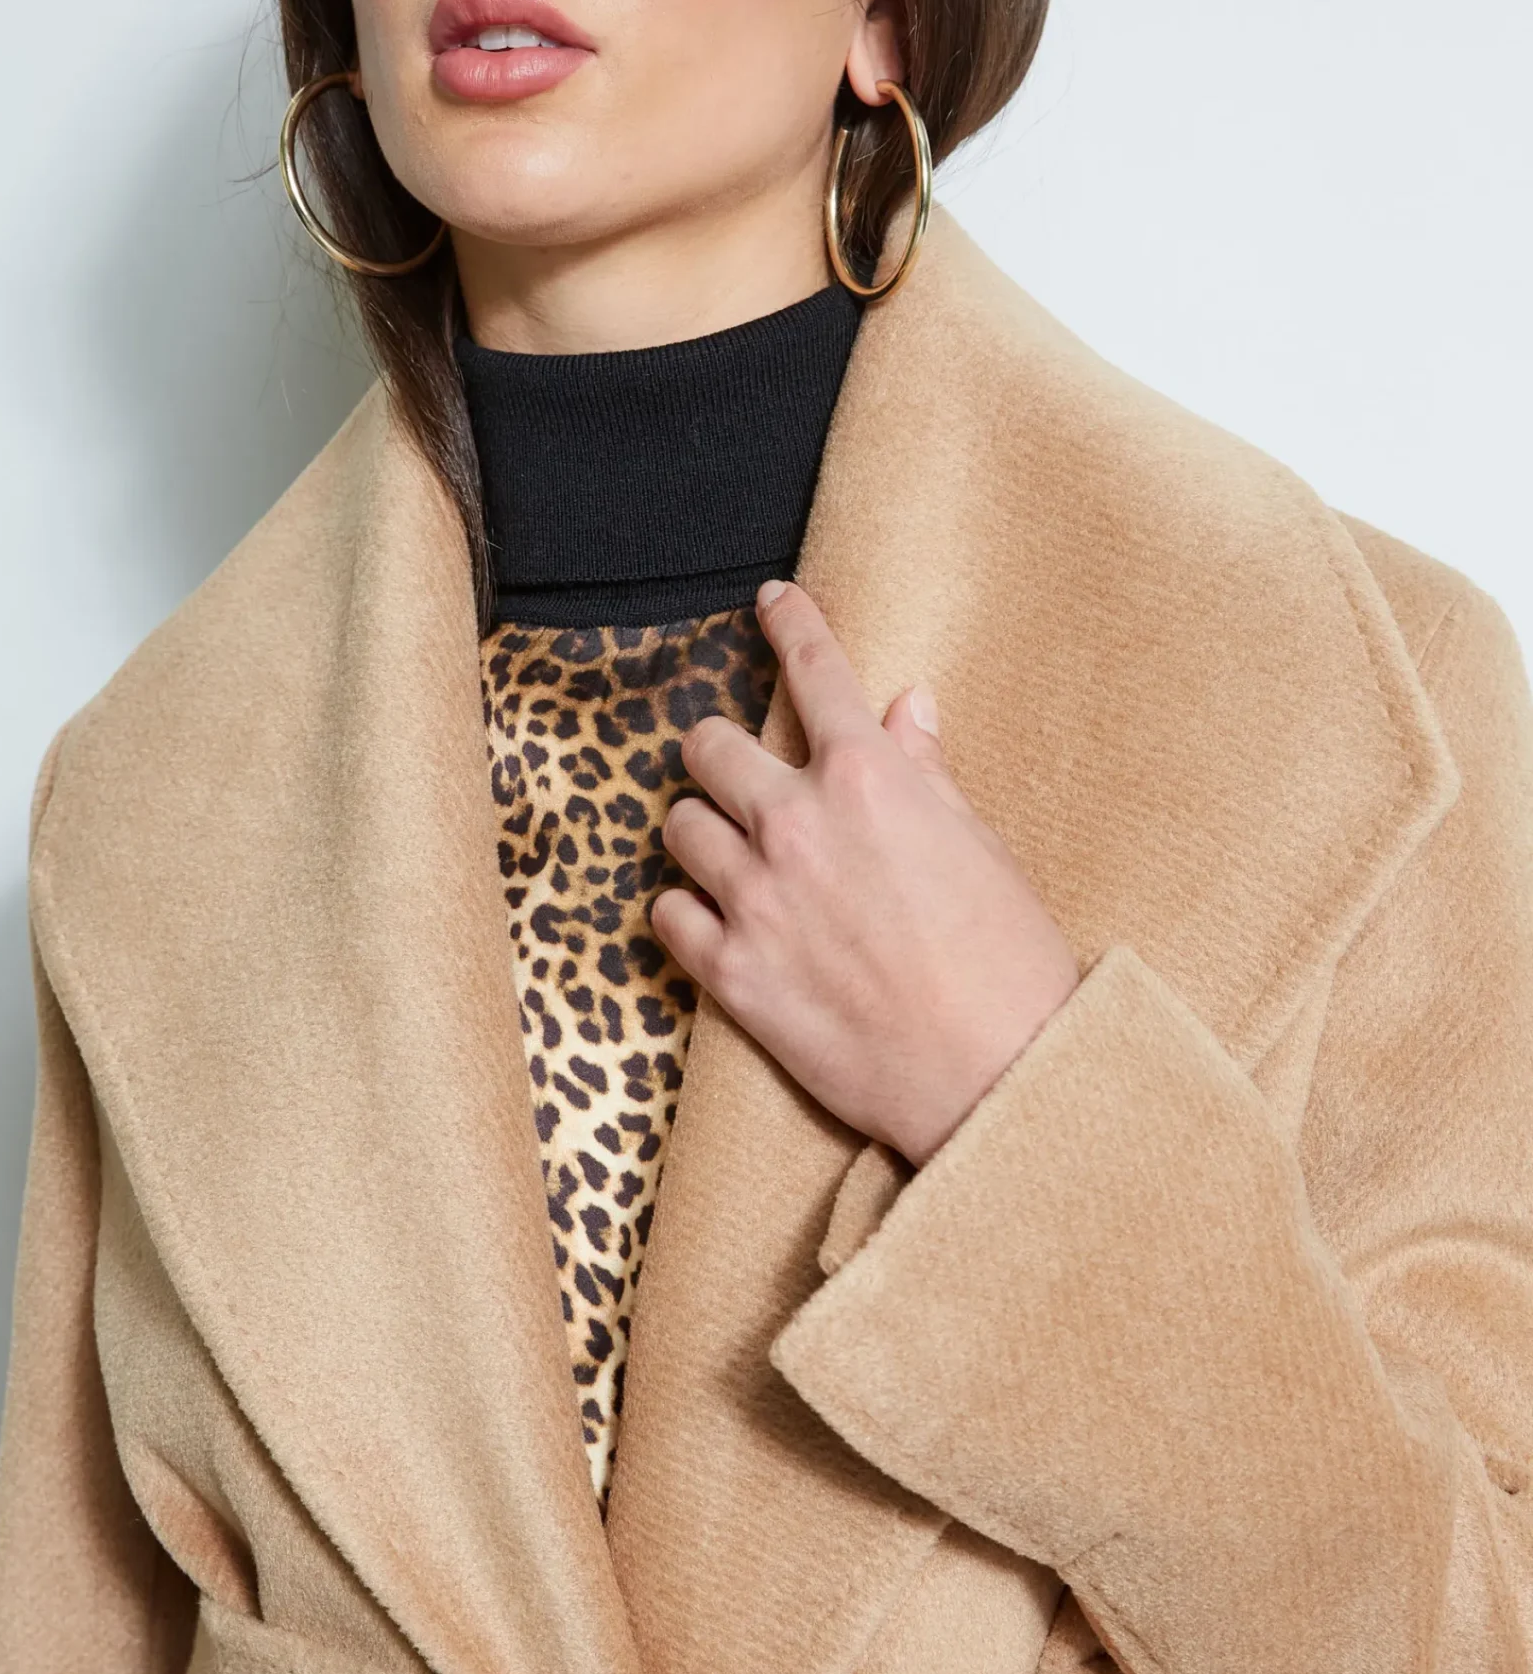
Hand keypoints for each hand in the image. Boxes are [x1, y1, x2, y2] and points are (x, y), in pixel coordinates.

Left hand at [650, 579, 1080, 1166]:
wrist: (998, 1072)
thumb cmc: (1008, 959)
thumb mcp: (980, 846)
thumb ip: (925, 773)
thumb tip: (906, 708)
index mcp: (870, 778)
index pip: (814, 670)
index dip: (790, 622)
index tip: (772, 601)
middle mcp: (799, 824)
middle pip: (709, 745)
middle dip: (723, 753)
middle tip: (743, 776)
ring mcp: (757, 898)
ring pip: (677, 826)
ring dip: (703, 833)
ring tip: (735, 858)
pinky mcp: (732, 972)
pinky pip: (666, 914)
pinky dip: (685, 911)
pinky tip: (718, 921)